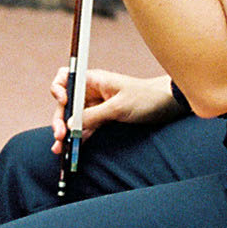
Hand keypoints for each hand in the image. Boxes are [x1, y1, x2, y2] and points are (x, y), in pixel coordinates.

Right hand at [50, 64, 179, 155]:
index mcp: (93, 79)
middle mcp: (91, 91)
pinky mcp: (104, 119)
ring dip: (66, 132)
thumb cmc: (145, 98)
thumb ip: (93, 115)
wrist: (168, 105)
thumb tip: (70, 124)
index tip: (62, 103)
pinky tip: (72, 149)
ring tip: (59, 148)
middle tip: (59, 135)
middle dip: (59, 118)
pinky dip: (78, 138)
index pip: (65, 77)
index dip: (58, 89)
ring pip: (74, 118)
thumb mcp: (118, 107)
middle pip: (66, 103)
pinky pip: (85, 128)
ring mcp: (97, 106)